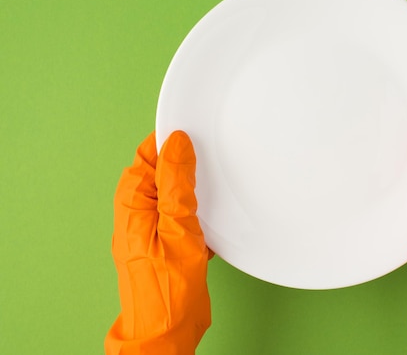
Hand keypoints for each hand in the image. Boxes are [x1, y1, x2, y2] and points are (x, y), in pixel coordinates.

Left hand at [105, 131, 211, 354]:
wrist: (167, 332)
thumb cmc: (167, 289)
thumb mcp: (177, 228)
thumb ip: (176, 183)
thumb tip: (176, 144)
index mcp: (132, 204)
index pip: (147, 156)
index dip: (169, 141)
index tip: (194, 133)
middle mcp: (138, 214)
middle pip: (159, 172)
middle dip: (183, 162)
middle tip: (209, 155)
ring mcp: (153, 230)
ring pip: (172, 194)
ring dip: (193, 188)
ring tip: (214, 183)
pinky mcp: (168, 244)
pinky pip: (182, 215)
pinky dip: (198, 211)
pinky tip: (215, 215)